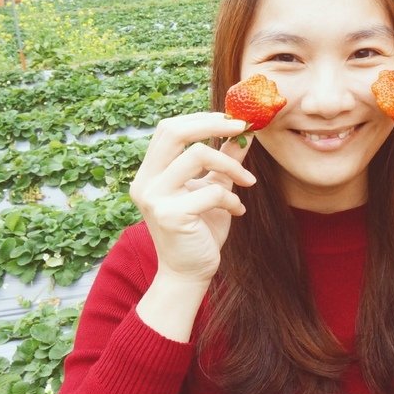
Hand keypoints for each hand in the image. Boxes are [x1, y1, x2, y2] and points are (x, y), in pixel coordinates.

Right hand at [129, 112, 256, 289]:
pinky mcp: (170, 215)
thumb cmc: (200, 230)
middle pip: (175, 132)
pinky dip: (232, 198)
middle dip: (213, 124)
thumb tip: (244, 133)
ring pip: (197, 155)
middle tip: (242, 127)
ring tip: (248, 182)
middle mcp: (145, 182)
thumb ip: (224, 161)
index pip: (169, 129)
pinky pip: (211, 191)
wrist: (189, 274)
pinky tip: (238, 211)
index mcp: (150, 172)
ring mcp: (154, 198)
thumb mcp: (213, 188)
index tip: (232, 119)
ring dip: (231, 165)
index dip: (201, 118)